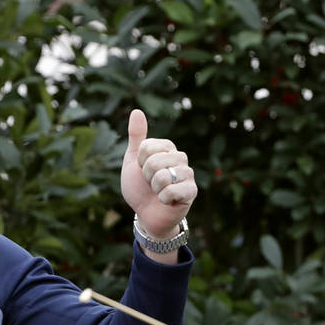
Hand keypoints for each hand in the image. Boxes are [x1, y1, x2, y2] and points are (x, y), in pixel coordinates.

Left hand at [120, 109, 196, 239]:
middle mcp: (180, 157)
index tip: (143, 170)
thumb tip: (136, 111)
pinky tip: (167, 201)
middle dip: (146, 176)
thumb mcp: (133, 161)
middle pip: (154, 161)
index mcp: (167, 148)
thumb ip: (136, 137)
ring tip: (158, 192)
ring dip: (154, 188)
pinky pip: (172, 191)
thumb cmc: (140, 187)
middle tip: (150, 184)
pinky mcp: (191, 191)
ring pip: (163, 176)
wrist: (146, 213)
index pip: (147, 147)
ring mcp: (188, 174)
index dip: (139, 162)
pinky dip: (163, 199)